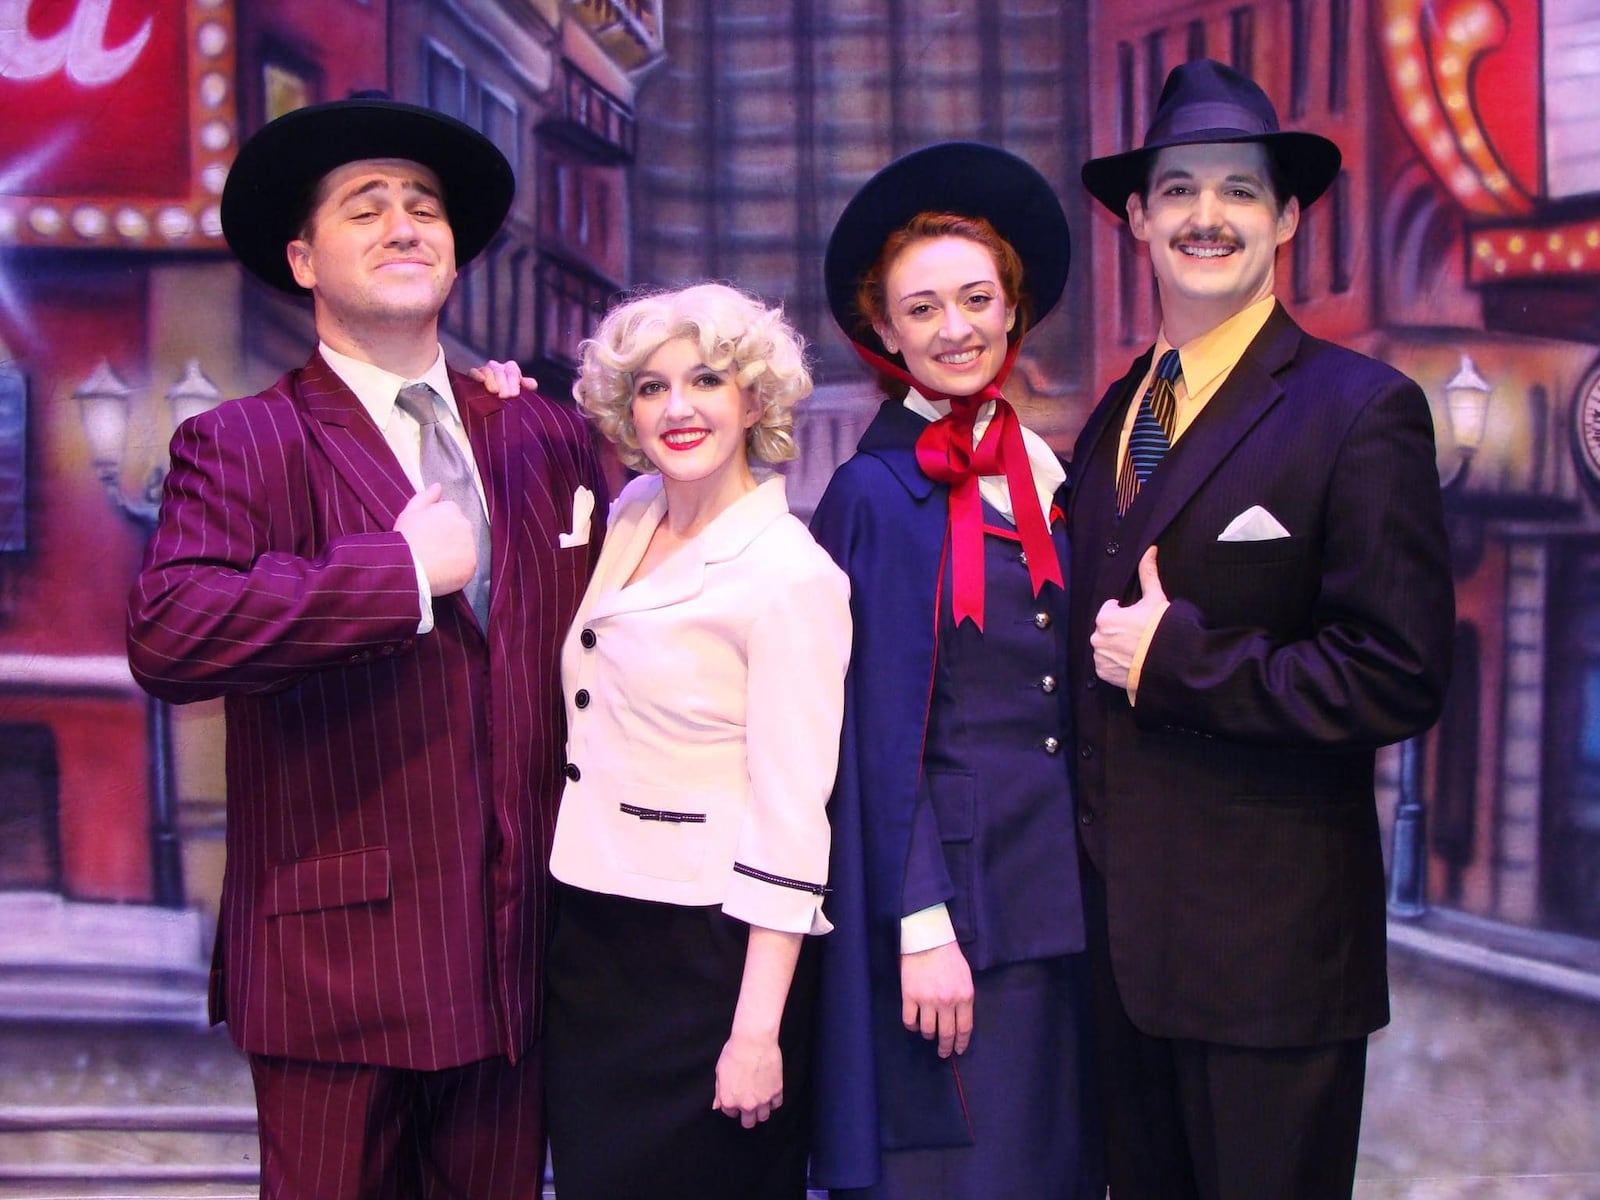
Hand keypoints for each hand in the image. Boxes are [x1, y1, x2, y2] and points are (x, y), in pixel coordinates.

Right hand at [394, 484, 476, 593]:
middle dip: (449, 538)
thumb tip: (438, 486)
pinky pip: (467, 566)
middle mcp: (465, 523)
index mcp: (451, 509)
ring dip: (455, 553)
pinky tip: (443, 571)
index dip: (438, 526)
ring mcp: (470, 544)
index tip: (427, 535)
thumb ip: (426, 496)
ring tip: (436, 561)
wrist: (409, 566)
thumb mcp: (410, 511)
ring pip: (465, 548)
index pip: (450, 515)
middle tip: (431, 549)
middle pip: (460, 531)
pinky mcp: (472, 564)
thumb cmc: (406, 537)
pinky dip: (458, 569)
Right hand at [468, 360, 536, 396]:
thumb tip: (531, 384)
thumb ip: (529, 386)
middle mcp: (497, 367)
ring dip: (491, 381)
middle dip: (503, 384)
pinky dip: (476, 375)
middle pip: (500, 372)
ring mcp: (484, 370)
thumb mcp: (523, 391)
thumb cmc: (511, 397)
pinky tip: (480, 380)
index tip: (515, 394)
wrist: (493, 405)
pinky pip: (473, 372)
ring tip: (494, 392)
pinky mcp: (472, 376)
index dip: (514, 382)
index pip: (512, 371)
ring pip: (487, 371)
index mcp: (510, 368)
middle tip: (505, 396)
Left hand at [712, 1031, 783, 1128]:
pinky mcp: (776, 1091)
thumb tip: (718, 1105)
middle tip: (749, 1102)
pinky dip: (773, 1100)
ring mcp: (763, 1100)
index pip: (731, 1113)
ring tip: (760, 1099)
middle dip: (747, 1114)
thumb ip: (719, 1092)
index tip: (737, 1096)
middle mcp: (746, 1104)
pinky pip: (776, 1104)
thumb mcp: (720, 1071)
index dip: (733, 1104)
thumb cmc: (735, 1052)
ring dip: (761, 1110)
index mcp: (729, 1100)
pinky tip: (769, 1091)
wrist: (754, 1040)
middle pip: (748, 1122)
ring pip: (763, 1117)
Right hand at [901, 941, 973, 1057]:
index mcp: (964, 996)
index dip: (961, 1043)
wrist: (928, 939)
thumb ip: (964, 999)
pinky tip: (914, 1024)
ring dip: (928, 1035)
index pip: (964, 1028)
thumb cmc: (949, 956)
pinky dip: (912, 1026)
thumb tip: (960, 1020)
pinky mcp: (910, 996)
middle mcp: (947, 1001)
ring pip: (928, 1030)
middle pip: (946, 1034)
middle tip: (943, 1053)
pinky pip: (910, 1021)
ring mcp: (927, 1000)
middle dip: (945, 1047)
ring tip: (928, 1032)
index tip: (958, 1050)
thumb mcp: (965, 977)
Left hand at [1091, 545, 1167, 688]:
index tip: (1138, 620)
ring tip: (1138, 650)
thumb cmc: (1162, 628)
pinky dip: (1115, 664)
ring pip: (1106, 647)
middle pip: (1106, 629)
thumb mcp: (1156, 598)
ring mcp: (1099, 658)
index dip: (1125, 613)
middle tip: (1140, 636)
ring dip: (1116, 647)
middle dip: (1120, 630)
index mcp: (1105, 617)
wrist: (1171, 662)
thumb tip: (1150, 549)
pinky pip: (1106, 665)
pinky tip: (1132, 662)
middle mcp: (1097, 638)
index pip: (1110, 610)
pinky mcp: (1103, 674)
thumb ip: (1148, 573)